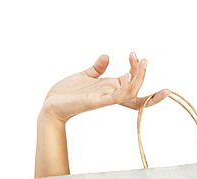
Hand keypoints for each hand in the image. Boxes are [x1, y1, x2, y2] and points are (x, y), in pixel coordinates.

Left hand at [41, 52, 168, 122]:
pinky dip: (126, 88)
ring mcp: (105, 99)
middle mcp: (110, 94)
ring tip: (140, 63)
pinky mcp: (96, 101)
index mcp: (109, 89)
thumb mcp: (85, 76)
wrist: (51, 104)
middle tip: (145, 59)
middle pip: (136, 91)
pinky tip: (129, 76)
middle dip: (145, 77)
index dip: (141, 73)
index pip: (133, 84)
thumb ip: (97, 68)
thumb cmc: (67, 93)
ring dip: (139, 78)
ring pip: (131, 92)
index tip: (141, 57)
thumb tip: (107, 56)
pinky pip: (117, 97)